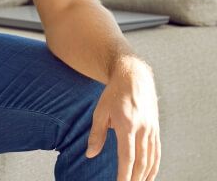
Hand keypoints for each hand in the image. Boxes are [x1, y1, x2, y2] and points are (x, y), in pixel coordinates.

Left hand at [85, 58, 160, 180]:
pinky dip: (154, 166)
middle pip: (141, 162)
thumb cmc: (114, 93)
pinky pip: (157, 151)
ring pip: (151, 159)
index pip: (127, 157)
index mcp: (127, 124)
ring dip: (145, 176)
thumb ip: (96, 134)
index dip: (124, 175)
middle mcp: (142, 128)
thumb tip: (90, 154)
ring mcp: (151, 128)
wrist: (133, 76)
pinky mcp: (156, 128)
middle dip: (135, 179)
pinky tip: (149, 176)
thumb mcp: (101, 110)